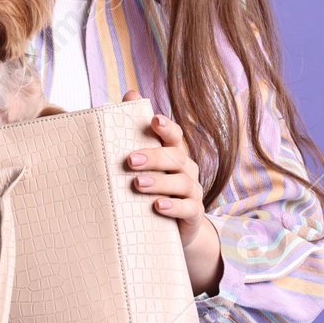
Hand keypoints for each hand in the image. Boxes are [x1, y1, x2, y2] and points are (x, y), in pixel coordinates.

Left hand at [121, 89, 223, 296]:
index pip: (174, 135)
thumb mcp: (142, 163)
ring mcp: (192, 191)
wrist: (171, 229)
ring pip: (182, 182)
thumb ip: (134, 131)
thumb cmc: (151, 188)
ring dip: (160, 182)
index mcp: (173, 153)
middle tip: (129, 160)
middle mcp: (186, 169)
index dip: (166, 127)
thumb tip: (129, 93)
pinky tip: (157, 206)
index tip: (153, 120)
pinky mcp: (193, 214)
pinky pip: (188, 208)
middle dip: (153, 157)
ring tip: (138, 184)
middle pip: (175, 157)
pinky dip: (173, 206)